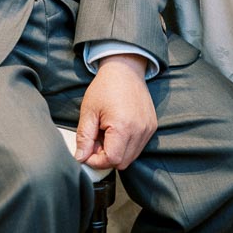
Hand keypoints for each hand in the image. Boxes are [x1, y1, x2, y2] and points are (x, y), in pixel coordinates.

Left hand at [74, 54, 156, 170]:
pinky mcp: (152, 127)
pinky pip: (138, 147)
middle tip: (95, 140)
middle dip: (106, 157)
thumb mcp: (89, 111)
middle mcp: (140, 131)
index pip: (112, 160)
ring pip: (131, 156)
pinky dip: (126, 145)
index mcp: (123, 127)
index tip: (87, 151)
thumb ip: (84, 137)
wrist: (124, 69)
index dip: (96, 160)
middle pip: (123, 162)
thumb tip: (80, 158)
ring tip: (106, 133)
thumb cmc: (104, 87)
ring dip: (116, 151)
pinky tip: (117, 130)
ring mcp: (148, 130)